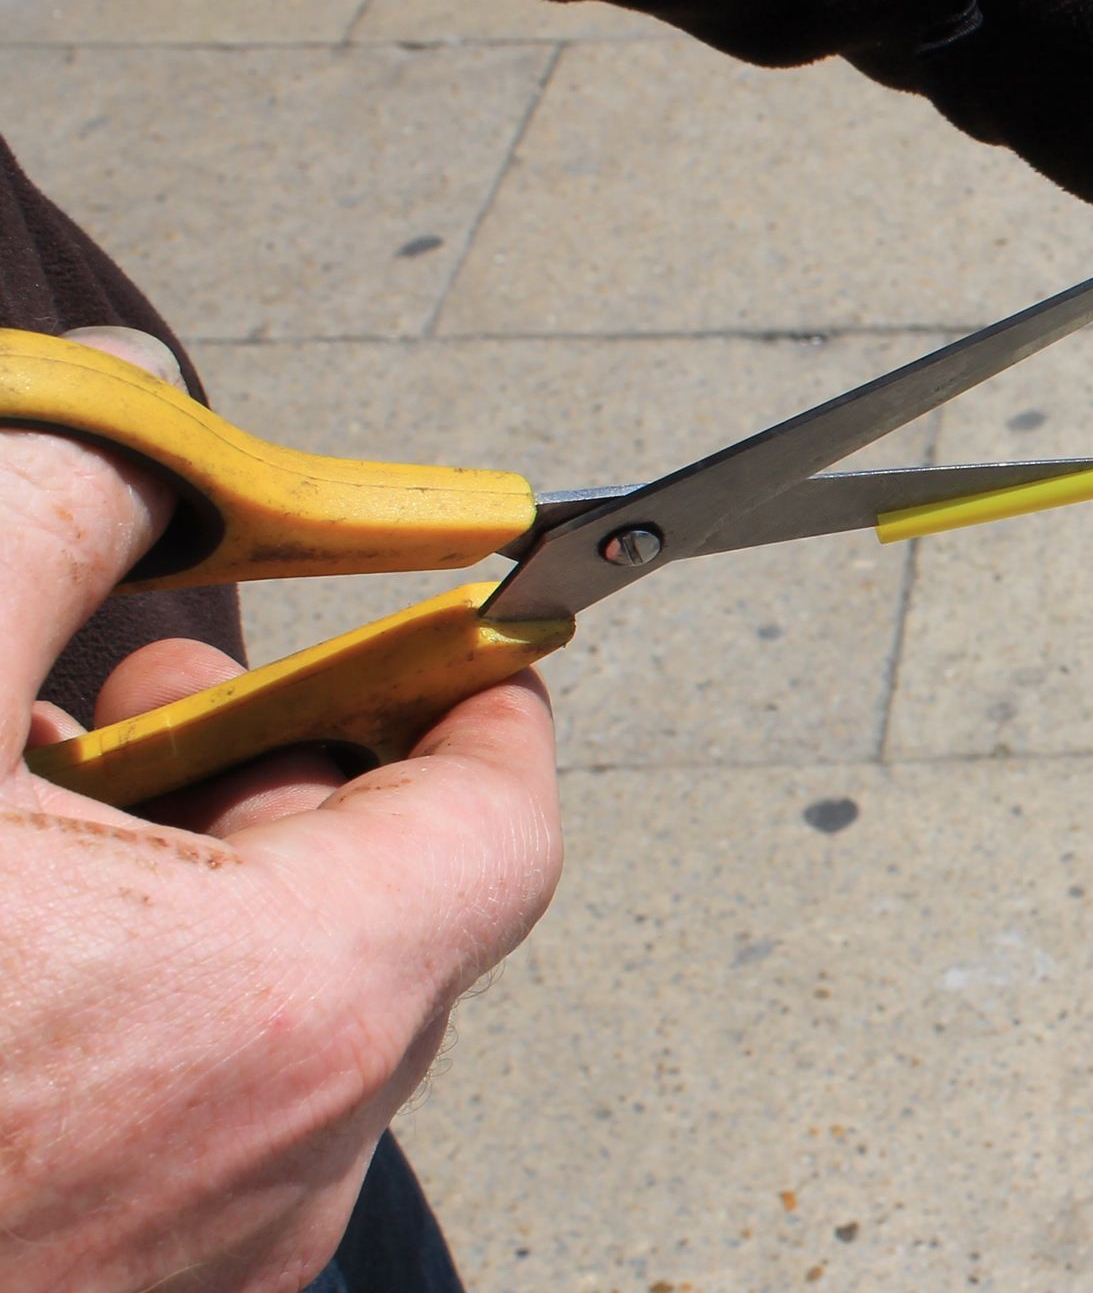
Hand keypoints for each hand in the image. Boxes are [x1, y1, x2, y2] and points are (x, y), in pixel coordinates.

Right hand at [1, 331, 561, 1292]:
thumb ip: (42, 533)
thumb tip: (121, 426)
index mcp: (280, 1003)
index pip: (503, 819)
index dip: (468, 688)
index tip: (432, 622)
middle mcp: (282, 1151)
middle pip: (384, 904)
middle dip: (276, 763)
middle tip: (148, 694)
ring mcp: (199, 1246)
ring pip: (270, 1010)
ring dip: (184, 882)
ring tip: (31, 806)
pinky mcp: (116, 1287)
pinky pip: (186, 1108)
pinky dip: (130, 1001)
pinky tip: (5, 936)